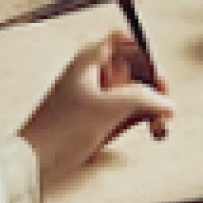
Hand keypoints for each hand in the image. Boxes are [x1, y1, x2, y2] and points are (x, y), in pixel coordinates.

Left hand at [19, 32, 174, 187]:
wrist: (33, 162)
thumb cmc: (63, 129)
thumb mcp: (110, 108)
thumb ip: (145, 98)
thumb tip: (169, 103)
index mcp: (89, 61)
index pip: (123, 41)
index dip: (144, 52)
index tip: (157, 72)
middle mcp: (92, 75)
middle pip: (133, 68)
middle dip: (153, 85)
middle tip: (165, 102)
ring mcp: (93, 97)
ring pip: (132, 92)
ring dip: (149, 106)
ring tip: (159, 124)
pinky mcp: (94, 118)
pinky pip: (124, 112)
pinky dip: (139, 118)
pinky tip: (151, 130)